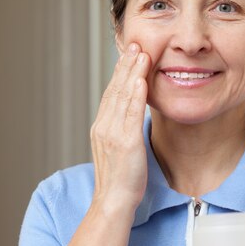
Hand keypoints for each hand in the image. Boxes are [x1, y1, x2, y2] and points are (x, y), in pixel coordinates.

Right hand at [90, 42, 149, 213]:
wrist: (114, 202)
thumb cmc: (121, 180)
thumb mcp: (119, 150)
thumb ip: (123, 130)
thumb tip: (134, 116)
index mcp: (102, 127)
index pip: (111, 93)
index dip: (120, 72)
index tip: (130, 54)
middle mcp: (104, 127)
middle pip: (114, 89)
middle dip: (125, 65)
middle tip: (135, 43)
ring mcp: (113, 134)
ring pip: (122, 97)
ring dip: (132, 73)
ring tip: (141, 53)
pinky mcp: (125, 143)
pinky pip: (130, 114)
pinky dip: (135, 95)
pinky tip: (141, 80)